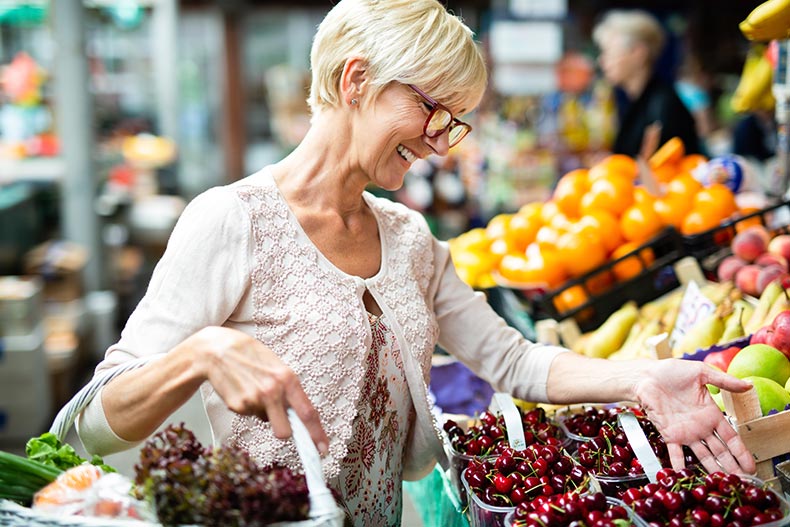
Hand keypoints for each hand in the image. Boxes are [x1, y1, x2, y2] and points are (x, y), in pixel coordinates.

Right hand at [186, 326, 327, 453]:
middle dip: (284, 432)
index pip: (307, 413)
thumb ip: (289, 390)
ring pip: (266, 420)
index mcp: (287, 379)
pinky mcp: (237, 406)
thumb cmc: (250, 355)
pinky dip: (248, 406)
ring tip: (255, 389)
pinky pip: (250, 414)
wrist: (217, 351)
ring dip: (263, 411)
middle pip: (284, 432)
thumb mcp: (277, 366)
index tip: (323, 448)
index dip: (317, 434)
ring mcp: (253, 401)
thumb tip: (300, 415)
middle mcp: (272, 392)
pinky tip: (243, 389)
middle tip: (280, 420)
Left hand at [632, 359, 755, 474]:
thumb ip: (724, 381)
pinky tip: (684, 477)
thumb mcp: (701, 373)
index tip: (751, 466)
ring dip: (711, 469)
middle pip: (720, 451)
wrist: (645, 376)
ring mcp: (685, 432)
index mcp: (711, 413)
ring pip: (702, 455)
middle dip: (731, 466)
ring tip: (721, 483)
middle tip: (742, 482)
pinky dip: (679, 465)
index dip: (741, 452)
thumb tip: (748, 385)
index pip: (730, 437)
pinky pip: (675, 453)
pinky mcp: (669, 434)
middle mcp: (700, 427)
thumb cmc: (672, 372)